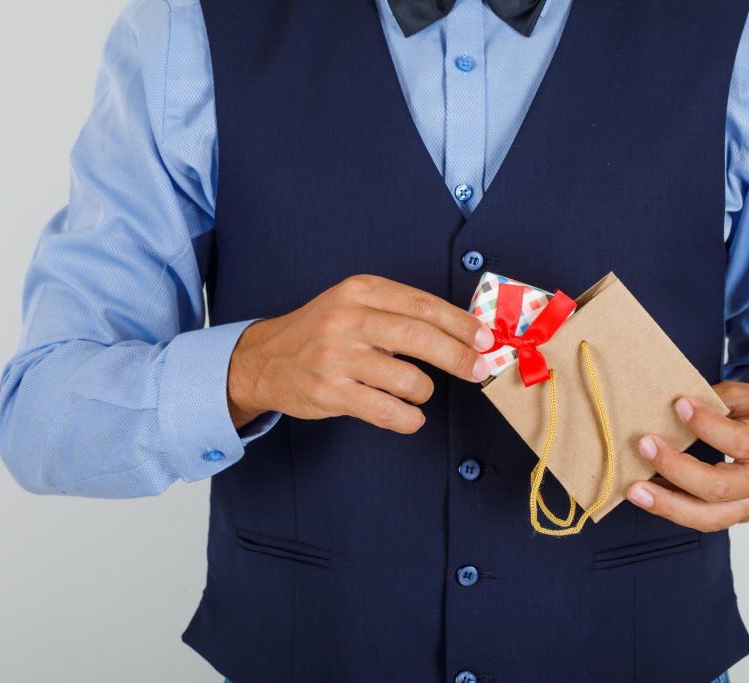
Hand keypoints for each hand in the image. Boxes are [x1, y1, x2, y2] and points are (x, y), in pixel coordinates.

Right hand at [226, 274, 494, 433]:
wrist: (263, 359)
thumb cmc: (321, 332)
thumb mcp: (354, 304)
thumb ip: (401, 312)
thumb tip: (461, 331)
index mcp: (361, 291)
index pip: (423, 305)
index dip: (460, 324)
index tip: (485, 339)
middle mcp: (348, 320)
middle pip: (420, 337)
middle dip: (458, 356)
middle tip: (479, 369)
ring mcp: (337, 357)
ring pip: (407, 378)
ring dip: (425, 391)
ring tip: (419, 393)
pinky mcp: (330, 393)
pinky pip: (386, 411)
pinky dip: (408, 418)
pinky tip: (410, 416)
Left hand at [626, 381, 748, 531]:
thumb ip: (721, 399)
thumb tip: (676, 404)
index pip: (740, 442)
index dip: (707, 425)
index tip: (679, 405)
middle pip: (719, 488)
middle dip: (676, 468)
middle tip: (645, 444)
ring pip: (710, 518)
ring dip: (667, 505)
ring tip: (634, 489)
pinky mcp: (740, 516)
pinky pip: (705, 520)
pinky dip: (673, 510)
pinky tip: (648, 494)